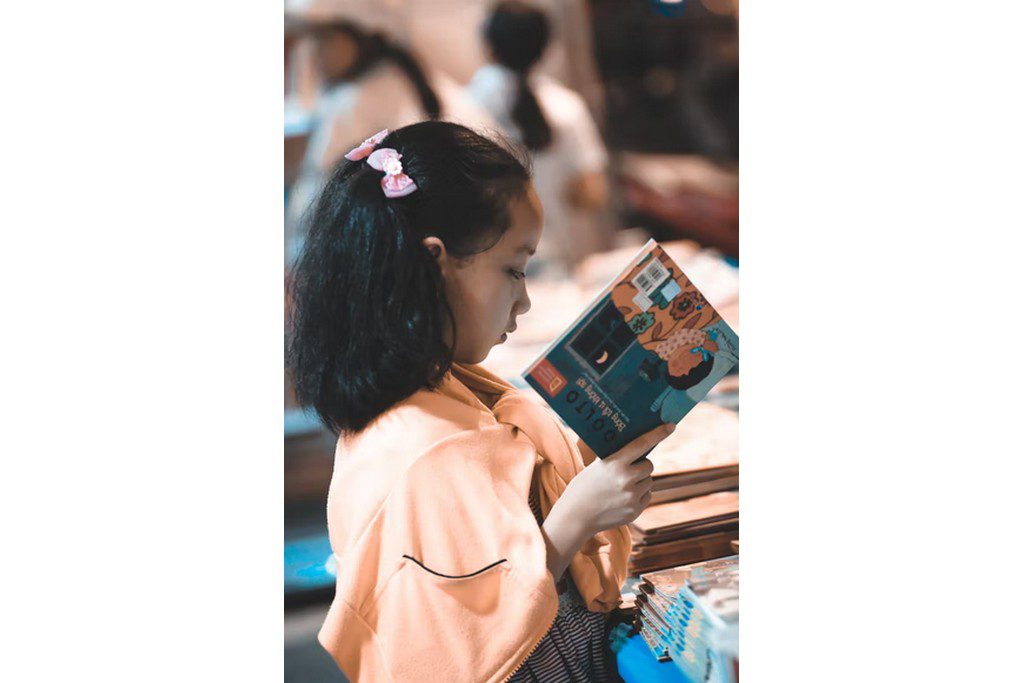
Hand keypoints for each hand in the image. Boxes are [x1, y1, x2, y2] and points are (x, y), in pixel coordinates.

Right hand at [559, 423, 674, 535]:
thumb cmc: (583, 487)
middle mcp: (626, 480)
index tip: (671, 425)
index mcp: (615, 464)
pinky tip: (622, 498)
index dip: (658, 434)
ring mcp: (632, 497)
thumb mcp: (596, 466)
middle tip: (627, 469)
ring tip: (620, 487)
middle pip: (649, 465)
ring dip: (640, 481)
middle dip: (641, 465)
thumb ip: (616, 458)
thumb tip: (636, 447)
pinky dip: (638, 495)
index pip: (641, 444)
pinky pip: (647, 496)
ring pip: (649, 481)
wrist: (576, 516)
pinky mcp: (635, 511)